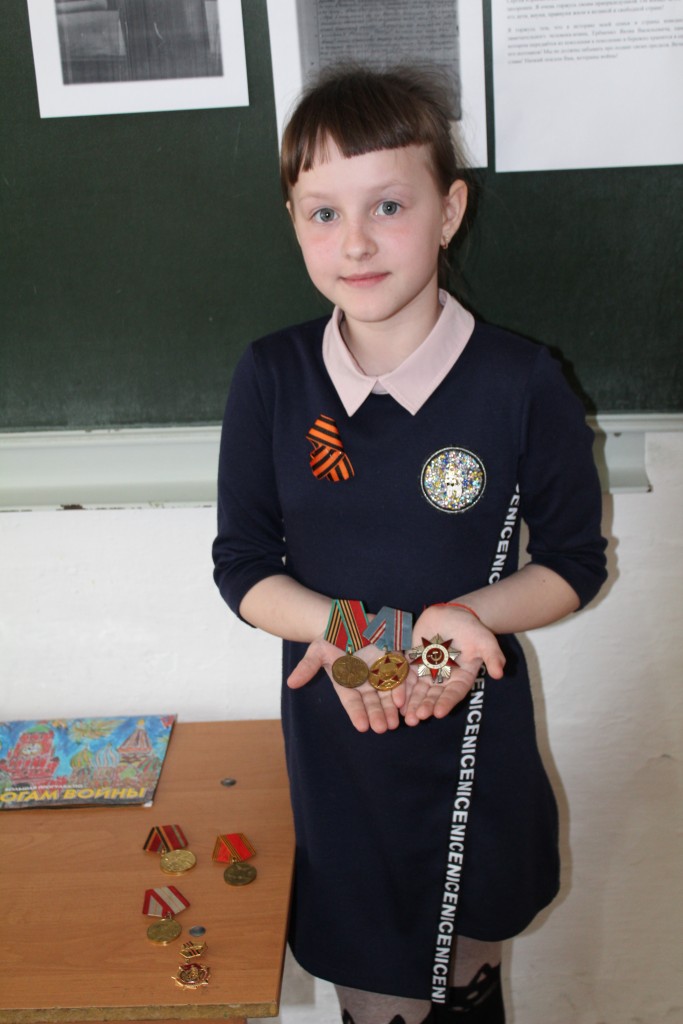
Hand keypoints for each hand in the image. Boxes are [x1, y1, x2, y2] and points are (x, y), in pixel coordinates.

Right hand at [287, 638, 411, 733]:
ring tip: (395, 722)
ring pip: (387, 694)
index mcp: (347, 683)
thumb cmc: (329, 638)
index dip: (358, 714)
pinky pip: (398, 675)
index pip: (353, 702)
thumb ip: (307, 667)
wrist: (346, 619)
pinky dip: (401, 687)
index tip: (363, 727)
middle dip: (378, 715)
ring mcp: (380, 672)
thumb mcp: (316, 651)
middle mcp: (365, 681)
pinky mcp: (392, 659)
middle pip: (373, 702)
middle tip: (382, 729)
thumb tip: (291, 683)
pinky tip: (403, 699)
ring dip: (392, 708)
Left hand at [402, 605, 504, 725]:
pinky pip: (405, 676)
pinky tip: (394, 699)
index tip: (438, 713)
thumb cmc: (472, 628)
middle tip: (416, 718)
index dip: (446, 702)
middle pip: (433, 696)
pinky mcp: (413, 663)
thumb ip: (493, 656)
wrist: (453, 615)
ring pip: (418, 690)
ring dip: (411, 703)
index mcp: (461, 678)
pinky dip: (400, 687)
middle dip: (424, 707)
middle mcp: (444, 679)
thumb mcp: (485, 640)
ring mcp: (428, 672)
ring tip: (405, 716)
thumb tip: (499, 674)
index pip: (453, 693)